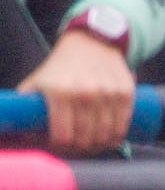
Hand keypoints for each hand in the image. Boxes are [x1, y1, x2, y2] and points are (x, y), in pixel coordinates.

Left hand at [18, 30, 134, 155]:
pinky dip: (116, 135)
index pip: (62, 137)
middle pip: (84, 138)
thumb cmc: (59, 68)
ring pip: (105, 134)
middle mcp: (85, 93)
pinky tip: (110, 138)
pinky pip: (122, 123)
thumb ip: (25, 107)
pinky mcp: (125, 90)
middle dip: (78, 148)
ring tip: (91, 144)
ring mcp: (108, 92)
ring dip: (97, 144)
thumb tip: (15, 132)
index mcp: (59, 93)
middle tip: (75, 146)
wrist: (92, 41)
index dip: (59, 147)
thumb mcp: (36, 82)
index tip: (58, 145)